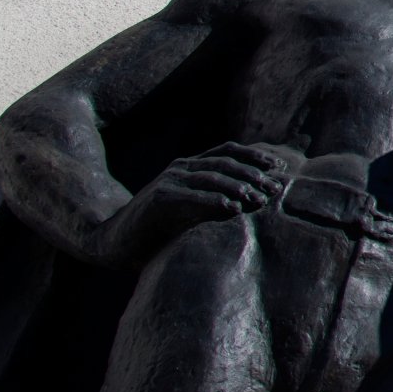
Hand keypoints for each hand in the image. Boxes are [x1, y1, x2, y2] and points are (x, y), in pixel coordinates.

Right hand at [91, 142, 286, 267]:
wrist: (114, 239)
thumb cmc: (159, 228)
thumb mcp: (192, 210)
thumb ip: (216, 201)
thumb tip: (253, 202)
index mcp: (191, 166)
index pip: (228, 152)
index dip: (255, 156)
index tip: (279, 167)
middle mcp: (181, 168)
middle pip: (225, 163)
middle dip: (254, 174)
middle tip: (274, 189)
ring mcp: (169, 181)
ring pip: (211, 176)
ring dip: (238, 186)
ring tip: (258, 199)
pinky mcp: (159, 198)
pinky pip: (191, 196)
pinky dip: (213, 201)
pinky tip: (231, 208)